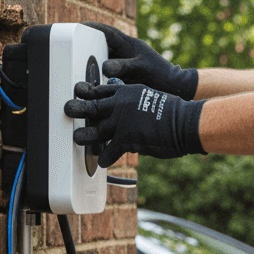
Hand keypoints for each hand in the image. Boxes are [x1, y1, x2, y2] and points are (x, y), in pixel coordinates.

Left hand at [64, 80, 205, 167]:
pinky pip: (110, 151)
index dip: (89, 92)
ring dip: (86, 136)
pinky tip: (103, 163)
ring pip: (96, 130)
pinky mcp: (126, 138)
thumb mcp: (149, 98)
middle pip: (93, 107)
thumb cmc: (172, 112)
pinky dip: (106, 158)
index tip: (78, 90)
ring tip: (78, 139)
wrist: (186, 122)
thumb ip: (132, 104)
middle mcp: (121, 104)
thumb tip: (123, 114)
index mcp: (127, 93)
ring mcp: (122, 121)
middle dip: (79, 108)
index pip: (102, 90)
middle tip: (67, 109)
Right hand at [84, 22, 198, 100]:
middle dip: (86, 50)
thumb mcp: (141, 67)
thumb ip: (124, 66)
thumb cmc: (161, 75)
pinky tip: (89, 89)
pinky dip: (97, 82)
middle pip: (100, 48)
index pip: (107, 33)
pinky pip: (105, 79)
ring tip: (77, 74)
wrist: (173, 90)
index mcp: (128, 45)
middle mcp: (123, 55)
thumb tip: (104, 67)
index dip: (92, 28)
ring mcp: (121, 67)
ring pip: (101, 64)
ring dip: (90, 69)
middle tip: (71, 53)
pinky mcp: (120, 80)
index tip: (78, 26)